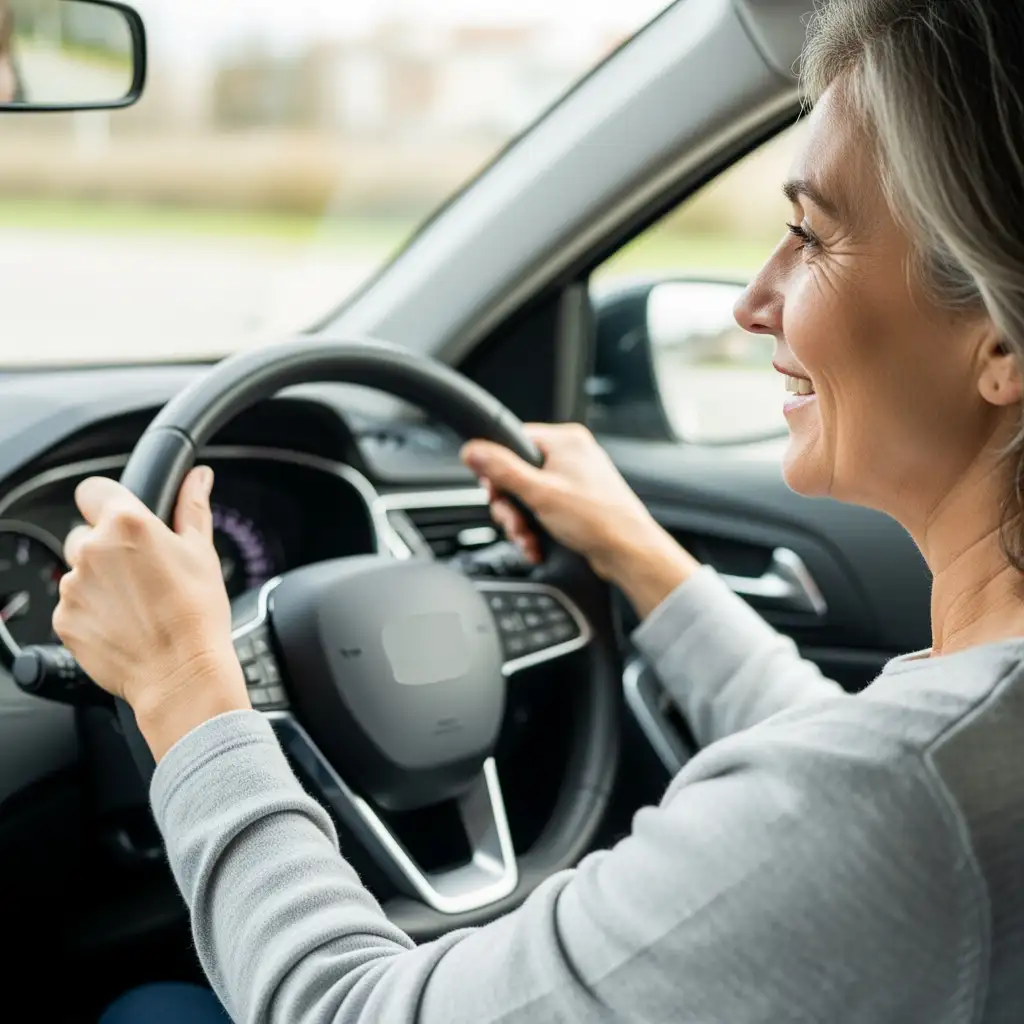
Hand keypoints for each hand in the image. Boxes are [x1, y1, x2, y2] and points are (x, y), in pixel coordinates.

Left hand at [54, 467, 248, 760]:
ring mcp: (73, 586)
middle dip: (108, 548)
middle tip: (142, 572)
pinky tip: (124, 623)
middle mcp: (92, 549)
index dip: (108, 502)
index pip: (94, 489)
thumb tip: (198, 478)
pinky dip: (93, 611)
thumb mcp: (202, 552)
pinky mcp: (64, 619)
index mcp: (127, 524)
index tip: (123, 519)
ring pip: (79, 571)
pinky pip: (73, 605)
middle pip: (86, 533)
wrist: (181, 673)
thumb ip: (193, 507)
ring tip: (137, 604)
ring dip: (101, 581)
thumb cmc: (197, 614)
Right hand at [461, 423, 698, 615]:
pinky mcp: (577, 503)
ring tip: (528, 539)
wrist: (628, 552)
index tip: (495, 492)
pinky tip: (537, 545)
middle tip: (515, 523)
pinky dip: (536, 529)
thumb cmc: (597, 519)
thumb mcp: (539, 492)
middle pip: (518, 474)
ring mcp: (575, 480)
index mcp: (565, 441)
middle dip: (511, 506)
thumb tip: (473, 450)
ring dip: (521, 523)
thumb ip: (502, 470)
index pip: (514, 441)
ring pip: (529, 496)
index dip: (498, 470)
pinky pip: (544, 509)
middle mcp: (571, 456)